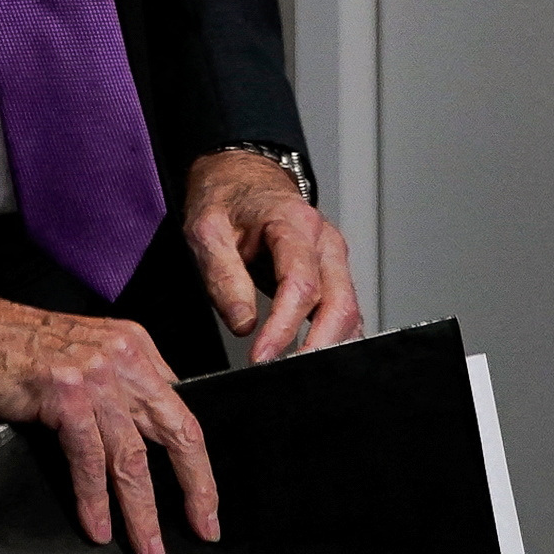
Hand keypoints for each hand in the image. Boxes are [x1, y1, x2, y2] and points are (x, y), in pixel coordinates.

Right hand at [0, 292, 217, 553]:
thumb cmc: (8, 350)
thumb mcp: (80, 360)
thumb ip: (115, 392)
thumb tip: (138, 445)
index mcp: (133, 346)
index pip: (181, 409)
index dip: (196, 460)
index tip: (202, 497)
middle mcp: (121, 357)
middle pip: (177, 431)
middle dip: (196, 488)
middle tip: (203, 528)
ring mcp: (92, 374)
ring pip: (132, 456)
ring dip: (142, 511)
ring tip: (147, 547)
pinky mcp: (63, 394)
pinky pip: (88, 459)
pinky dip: (94, 499)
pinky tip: (96, 525)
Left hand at [183, 149, 362, 363]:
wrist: (241, 176)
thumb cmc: (225, 199)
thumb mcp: (205, 229)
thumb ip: (222, 274)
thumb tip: (244, 323)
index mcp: (294, 225)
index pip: (300, 285)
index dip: (284, 327)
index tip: (262, 358)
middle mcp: (325, 243)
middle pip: (339, 304)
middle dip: (318, 347)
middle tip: (288, 377)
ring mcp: (334, 259)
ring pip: (348, 312)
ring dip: (329, 347)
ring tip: (299, 376)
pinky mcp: (333, 274)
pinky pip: (343, 311)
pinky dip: (333, 338)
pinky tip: (314, 360)